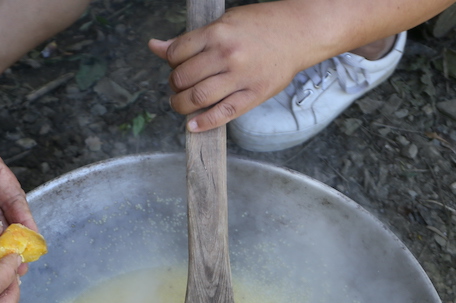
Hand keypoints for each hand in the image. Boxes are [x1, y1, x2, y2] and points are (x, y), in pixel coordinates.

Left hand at [148, 3, 317, 131]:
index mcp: (218, 33)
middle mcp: (227, 55)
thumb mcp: (224, 23)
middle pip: (182, 78)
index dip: (171, 62)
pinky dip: (203, 123)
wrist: (301, 31)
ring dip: (181, 105)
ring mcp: (241, 76)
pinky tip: (192, 125)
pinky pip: (222, 114)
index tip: (176, 65)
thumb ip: (190, 39)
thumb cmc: (261, 26)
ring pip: (196, 98)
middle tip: (179, 85)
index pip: (176, 54)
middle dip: (174, 85)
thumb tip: (155, 46)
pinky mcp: (254, 94)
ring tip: (181, 103)